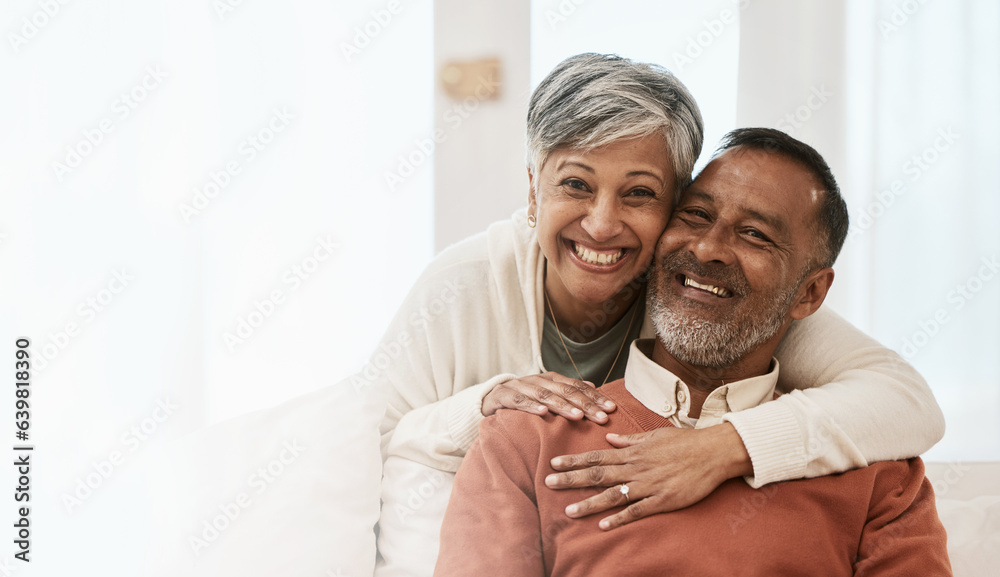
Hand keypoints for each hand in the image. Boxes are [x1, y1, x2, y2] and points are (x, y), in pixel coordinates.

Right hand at [481, 372, 616, 423]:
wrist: (488, 398)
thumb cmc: (523, 400)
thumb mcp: (546, 395)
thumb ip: (567, 391)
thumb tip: (594, 386)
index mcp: (550, 379)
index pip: (576, 386)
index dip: (594, 397)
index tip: (611, 409)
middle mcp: (537, 380)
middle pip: (565, 390)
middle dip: (585, 404)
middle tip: (601, 417)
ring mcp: (519, 386)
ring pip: (544, 395)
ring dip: (562, 406)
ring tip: (577, 416)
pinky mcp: (502, 396)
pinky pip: (518, 401)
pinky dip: (530, 406)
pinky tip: (542, 413)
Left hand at [544, 423, 752, 529]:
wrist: (713, 452)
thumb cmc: (685, 442)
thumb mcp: (655, 435)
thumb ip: (631, 440)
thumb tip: (610, 439)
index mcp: (633, 452)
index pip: (597, 456)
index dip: (574, 460)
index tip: (554, 463)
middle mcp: (636, 468)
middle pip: (598, 474)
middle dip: (571, 480)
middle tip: (548, 484)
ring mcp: (648, 485)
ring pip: (613, 495)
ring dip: (589, 503)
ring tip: (569, 510)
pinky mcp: (662, 500)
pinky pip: (637, 510)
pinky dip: (620, 518)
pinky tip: (604, 525)